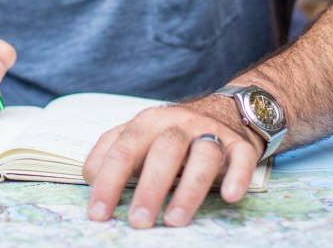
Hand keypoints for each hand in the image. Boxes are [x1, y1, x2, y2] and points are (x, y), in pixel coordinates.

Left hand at [81, 98, 262, 227]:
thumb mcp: (137, 138)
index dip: (108, 182)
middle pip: (163, 152)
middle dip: (149, 188)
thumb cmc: (170, 135)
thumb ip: (111, 154)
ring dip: (188, 189)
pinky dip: (237, 176)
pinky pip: (241, 158)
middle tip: (138, 222)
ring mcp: (210, 131)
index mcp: (147, 123)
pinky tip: (229, 196)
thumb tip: (91, 179)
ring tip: (174, 220)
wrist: (224, 110)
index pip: (122, 150)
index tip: (99, 213)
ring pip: (202, 155)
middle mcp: (178, 123)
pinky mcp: (240, 144)